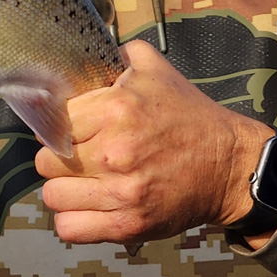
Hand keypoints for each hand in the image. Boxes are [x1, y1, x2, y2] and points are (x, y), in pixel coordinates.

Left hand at [35, 39, 273, 248]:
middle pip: (46, 160)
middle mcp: (115, 151)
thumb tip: (79, 47)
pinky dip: (72, 221)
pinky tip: (86, 207)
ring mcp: (122, 191)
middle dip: (57, 158)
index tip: (71, 131)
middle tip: (77, 157)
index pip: (52, 123)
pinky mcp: (130, 224)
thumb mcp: (155, 71)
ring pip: (52, 195)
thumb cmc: (187, 116)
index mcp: (116, 109)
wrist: (230, 165)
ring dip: (63, 190)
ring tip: (82, 183)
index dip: (57, 127)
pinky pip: (70, 229)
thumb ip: (115, 54)